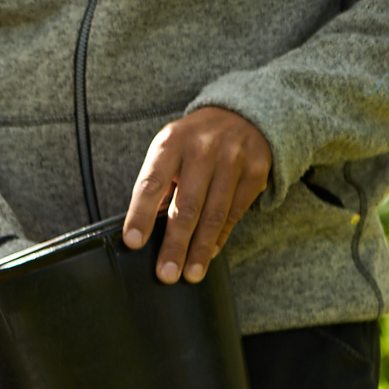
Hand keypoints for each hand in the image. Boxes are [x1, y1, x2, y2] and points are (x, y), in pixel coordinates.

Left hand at [121, 106, 273, 284]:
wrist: (242, 114)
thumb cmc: (194, 142)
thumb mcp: (169, 150)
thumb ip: (158, 185)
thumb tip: (145, 231)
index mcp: (172, 143)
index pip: (151, 183)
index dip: (141, 215)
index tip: (133, 243)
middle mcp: (203, 149)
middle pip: (186, 206)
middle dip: (175, 245)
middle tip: (166, 274)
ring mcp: (233, 159)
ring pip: (214, 214)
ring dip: (200, 249)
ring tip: (191, 274)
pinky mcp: (255, 171)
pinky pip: (235, 212)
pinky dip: (220, 236)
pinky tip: (209, 252)